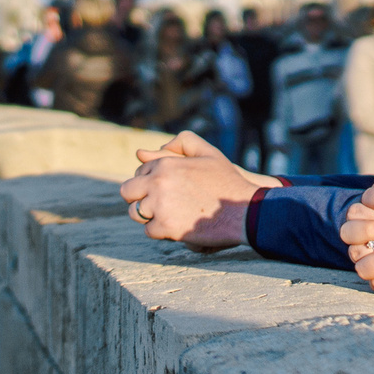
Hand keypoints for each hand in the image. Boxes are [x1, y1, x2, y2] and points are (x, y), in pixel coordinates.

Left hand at [119, 132, 268, 250]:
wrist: (245, 211)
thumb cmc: (227, 182)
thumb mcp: (209, 154)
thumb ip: (183, 143)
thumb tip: (145, 151)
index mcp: (165, 164)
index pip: (140, 172)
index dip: (149, 181)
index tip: (163, 188)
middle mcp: (158, 183)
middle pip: (128, 191)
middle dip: (139, 197)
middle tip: (155, 204)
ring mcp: (160, 205)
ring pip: (136, 212)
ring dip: (148, 215)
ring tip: (165, 215)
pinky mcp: (165, 226)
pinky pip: (149, 230)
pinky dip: (161, 231)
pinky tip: (175, 227)